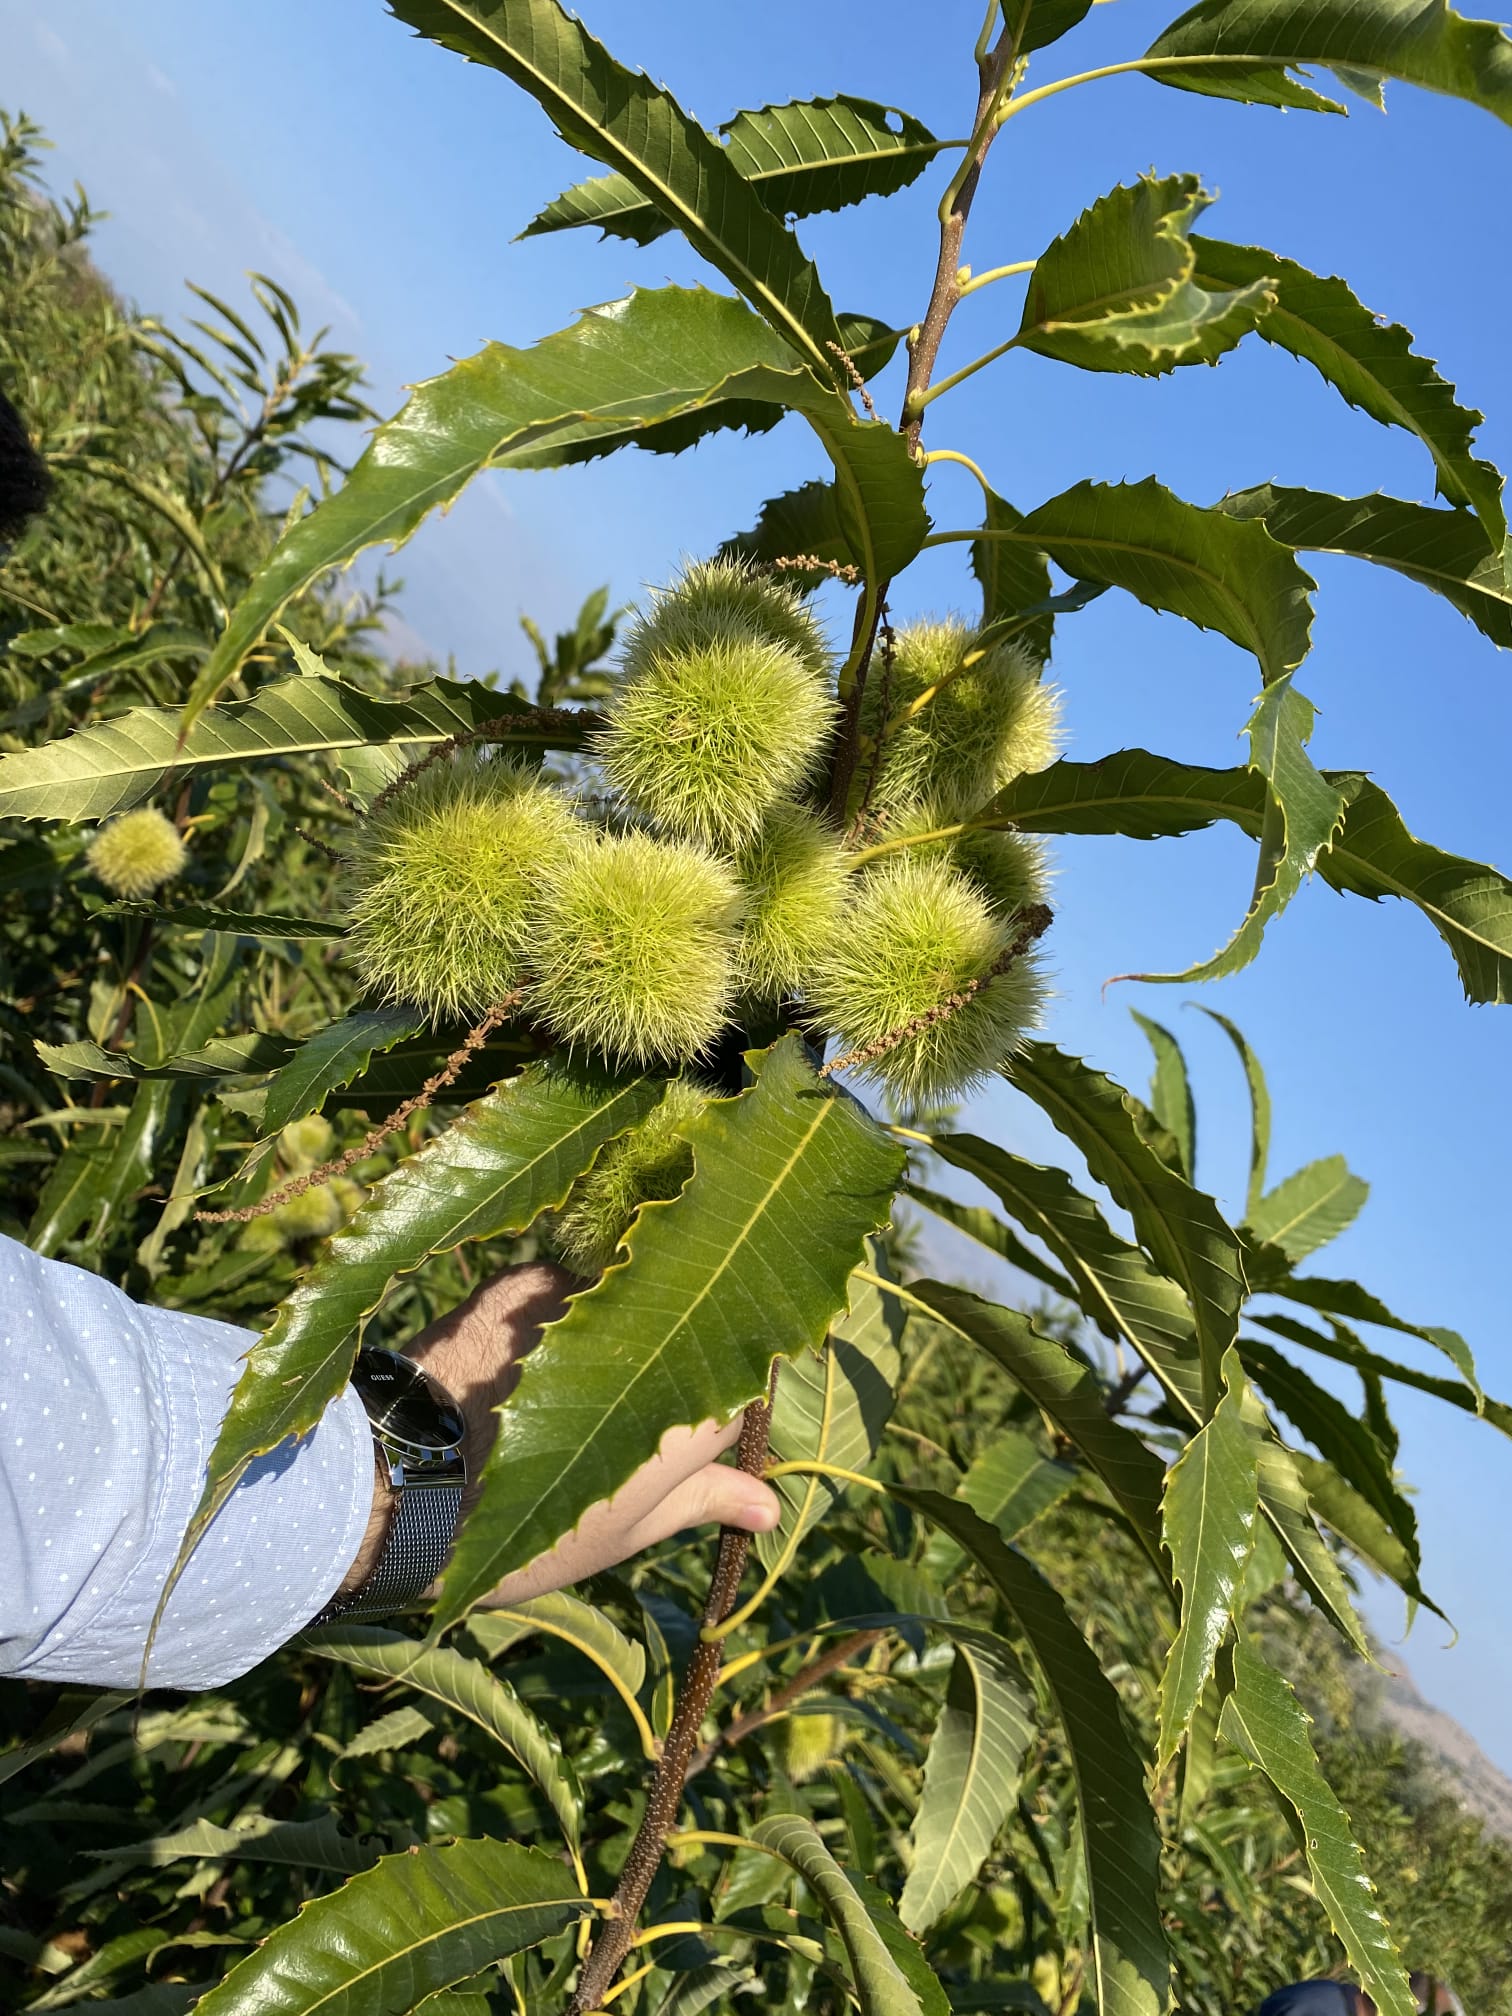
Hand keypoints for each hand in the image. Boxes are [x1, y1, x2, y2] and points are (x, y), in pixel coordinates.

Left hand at [335, 1262, 780, 1607]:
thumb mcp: (623, 1532)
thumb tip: (771, 1505)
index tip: (680, 1451)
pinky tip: (526, 1366)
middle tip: (623, 1423)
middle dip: (674, 1363)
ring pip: (627, 1302)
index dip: (713, 1420)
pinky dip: (559, 1317)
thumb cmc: (521, 1535)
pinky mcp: (524, 1278)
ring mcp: (585, 1293)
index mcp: (695, 1403)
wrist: (399, 1488)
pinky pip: (566, 1290)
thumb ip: (704, 1500)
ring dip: (618, 1332)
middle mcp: (655, 1329)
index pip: (744, 1391)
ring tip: (567, 1397)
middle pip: (692, 1330)